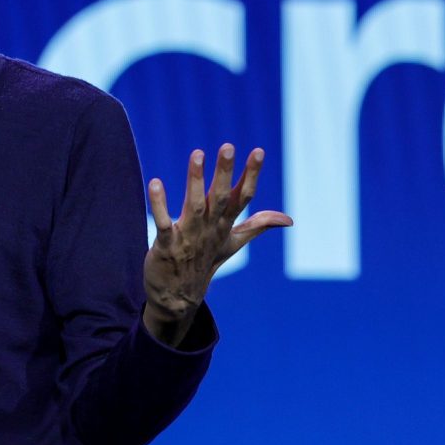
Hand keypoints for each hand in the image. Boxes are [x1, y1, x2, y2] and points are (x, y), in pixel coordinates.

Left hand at [143, 145, 292, 340]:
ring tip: (197, 155)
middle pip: (220, 197)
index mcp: (224, 226)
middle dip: (224, 172)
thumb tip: (289, 219)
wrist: (178, 298)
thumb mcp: (233, 244)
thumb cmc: (204, 264)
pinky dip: (159, 205)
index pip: (242, 198)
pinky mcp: (166, 245)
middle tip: (227, 146)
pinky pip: (162, 223)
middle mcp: (209, 229)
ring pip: (194, 206)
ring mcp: (188, 237)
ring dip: (196, 181)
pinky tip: (155, 183)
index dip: (251, 175)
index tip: (258, 151)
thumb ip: (257, 226)